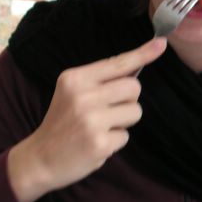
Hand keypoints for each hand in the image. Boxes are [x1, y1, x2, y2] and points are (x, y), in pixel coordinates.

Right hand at [8, 37, 166, 201]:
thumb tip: (136, 67)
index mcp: (75, 79)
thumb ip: (100, 81)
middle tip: (109, 110)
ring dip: (124, 121)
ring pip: (135, 111)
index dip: (142, 54)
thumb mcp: (72, 93)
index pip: (117, 63)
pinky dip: (115, 141)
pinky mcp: (99, 143)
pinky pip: (126, 136)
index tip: (161, 43)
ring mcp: (91, 120)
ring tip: (101, 127)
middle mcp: (83, 96)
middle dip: (129, 100)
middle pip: (133, 87)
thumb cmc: (62, 123)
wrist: (40, 158)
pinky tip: (97, 143)